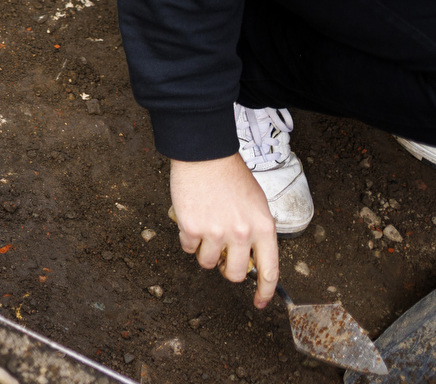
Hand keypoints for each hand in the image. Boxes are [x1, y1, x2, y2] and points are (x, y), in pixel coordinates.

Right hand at [171, 154, 278, 307]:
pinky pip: (188, 247)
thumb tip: (248, 258)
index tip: (259, 302)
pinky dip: (188, 238)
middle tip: (222, 258)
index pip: (270, 271)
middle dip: (227, 270)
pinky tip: (191, 218)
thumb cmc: (231, 176)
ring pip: (208, 263)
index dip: (265, 291)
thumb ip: (257, 232)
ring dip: (205, 252)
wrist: (204, 155)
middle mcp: (242, 234)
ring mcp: (216, 233)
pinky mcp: (192, 228)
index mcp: (264, 228)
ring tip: (204, 229)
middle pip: (236, 273)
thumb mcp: (257, 204)